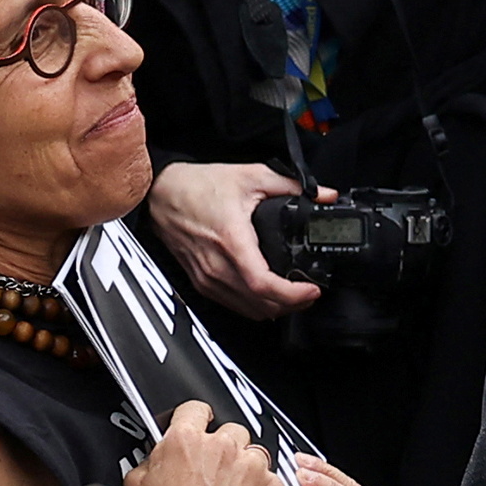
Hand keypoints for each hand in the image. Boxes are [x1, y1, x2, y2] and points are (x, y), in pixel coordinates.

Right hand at [124, 401, 289, 485]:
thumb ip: (152, 460)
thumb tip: (159, 456)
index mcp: (185, 441)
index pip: (196, 409)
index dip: (196, 421)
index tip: (200, 428)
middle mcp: (223, 448)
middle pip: (232, 432)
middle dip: (224, 450)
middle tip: (214, 478)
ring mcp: (252, 469)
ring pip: (255, 456)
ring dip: (246, 471)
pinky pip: (272, 482)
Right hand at [142, 159, 318, 315]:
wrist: (162, 193)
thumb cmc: (198, 186)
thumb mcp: (251, 176)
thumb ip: (291, 185)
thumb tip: (323, 195)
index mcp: (231, 240)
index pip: (262, 283)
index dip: (292, 293)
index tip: (312, 290)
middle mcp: (216, 265)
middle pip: (258, 303)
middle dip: (291, 304)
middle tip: (311, 294)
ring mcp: (206, 277)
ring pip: (246, 309)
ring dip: (274, 308)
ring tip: (296, 297)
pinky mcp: (200, 281)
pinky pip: (231, 304)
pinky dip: (254, 306)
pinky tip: (268, 296)